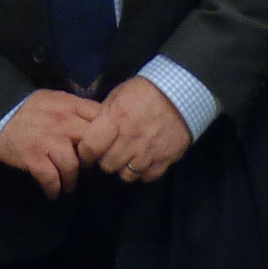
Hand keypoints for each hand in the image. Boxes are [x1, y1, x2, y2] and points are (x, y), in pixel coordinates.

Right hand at [0, 89, 102, 198]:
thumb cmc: (28, 108)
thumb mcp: (54, 98)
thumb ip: (75, 108)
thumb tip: (98, 124)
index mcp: (69, 104)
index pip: (100, 117)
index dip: (107, 132)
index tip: (105, 144)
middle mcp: (62, 122)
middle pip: (91, 144)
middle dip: (92, 159)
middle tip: (87, 168)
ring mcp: (47, 141)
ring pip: (73, 165)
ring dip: (72, 179)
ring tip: (69, 184)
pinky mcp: (33, 157)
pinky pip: (51, 179)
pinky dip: (54, 189)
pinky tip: (54, 193)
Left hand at [77, 75, 192, 184]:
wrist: (182, 93)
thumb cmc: (145, 91)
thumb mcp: (118, 95)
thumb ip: (104, 116)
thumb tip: (90, 134)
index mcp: (116, 118)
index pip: (90, 147)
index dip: (85, 153)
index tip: (87, 154)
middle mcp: (131, 138)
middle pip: (107, 165)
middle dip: (105, 160)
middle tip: (110, 152)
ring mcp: (149, 151)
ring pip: (126, 175)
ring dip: (124, 167)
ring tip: (128, 156)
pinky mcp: (165, 159)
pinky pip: (146, 177)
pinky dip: (143, 171)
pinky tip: (144, 160)